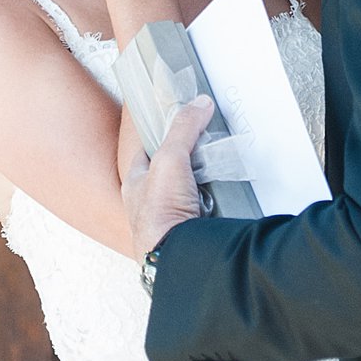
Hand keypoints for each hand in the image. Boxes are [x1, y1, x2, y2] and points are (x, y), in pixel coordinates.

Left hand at [123, 95, 213, 259]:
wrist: (179, 256)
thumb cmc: (160, 216)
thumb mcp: (170, 159)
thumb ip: (183, 129)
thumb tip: (198, 104)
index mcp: (135, 185)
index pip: (145, 152)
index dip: (160, 136)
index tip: (178, 123)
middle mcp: (150, 204)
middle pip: (170, 172)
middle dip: (188, 162)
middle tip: (206, 148)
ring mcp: (171, 220)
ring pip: (188, 193)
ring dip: (203, 185)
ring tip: (220, 171)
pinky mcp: (191, 232)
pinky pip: (205, 211)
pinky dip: (215, 204)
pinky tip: (225, 199)